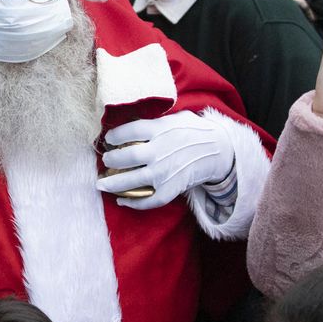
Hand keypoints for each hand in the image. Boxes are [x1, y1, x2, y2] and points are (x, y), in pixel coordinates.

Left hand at [99, 111, 235, 208]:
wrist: (220, 150)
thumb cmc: (195, 131)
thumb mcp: (177, 118)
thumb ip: (156, 121)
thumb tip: (133, 122)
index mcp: (160, 130)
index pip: (129, 131)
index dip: (114, 136)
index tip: (109, 139)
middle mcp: (160, 151)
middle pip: (127, 157)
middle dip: (111, 160)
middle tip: (106, 161)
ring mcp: (165, 171)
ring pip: (133, 180)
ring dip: (114, 184)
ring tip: (102, 184)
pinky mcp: (172, 188)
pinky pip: (149, 200)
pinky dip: (134, 203)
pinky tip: (122, 200)